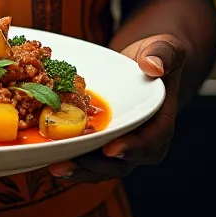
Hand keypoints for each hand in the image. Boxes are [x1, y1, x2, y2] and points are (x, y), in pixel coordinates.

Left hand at [48, 34, 184, 183]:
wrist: (143, 63)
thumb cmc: (156, 55)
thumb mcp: (165, 47)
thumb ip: (163, 54)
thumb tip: (154, 66)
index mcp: (161, 123)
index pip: (150, 142)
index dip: (131, 148)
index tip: (111, 149)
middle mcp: (143, 142)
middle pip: (122, 164)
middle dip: (95, 165)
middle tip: (68, 162)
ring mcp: (123, 145)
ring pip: (103, 167)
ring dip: (79, 169)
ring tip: (55, 165)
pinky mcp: (105, 142)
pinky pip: (90, 157)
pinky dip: (72, 159)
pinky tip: (51, 158)